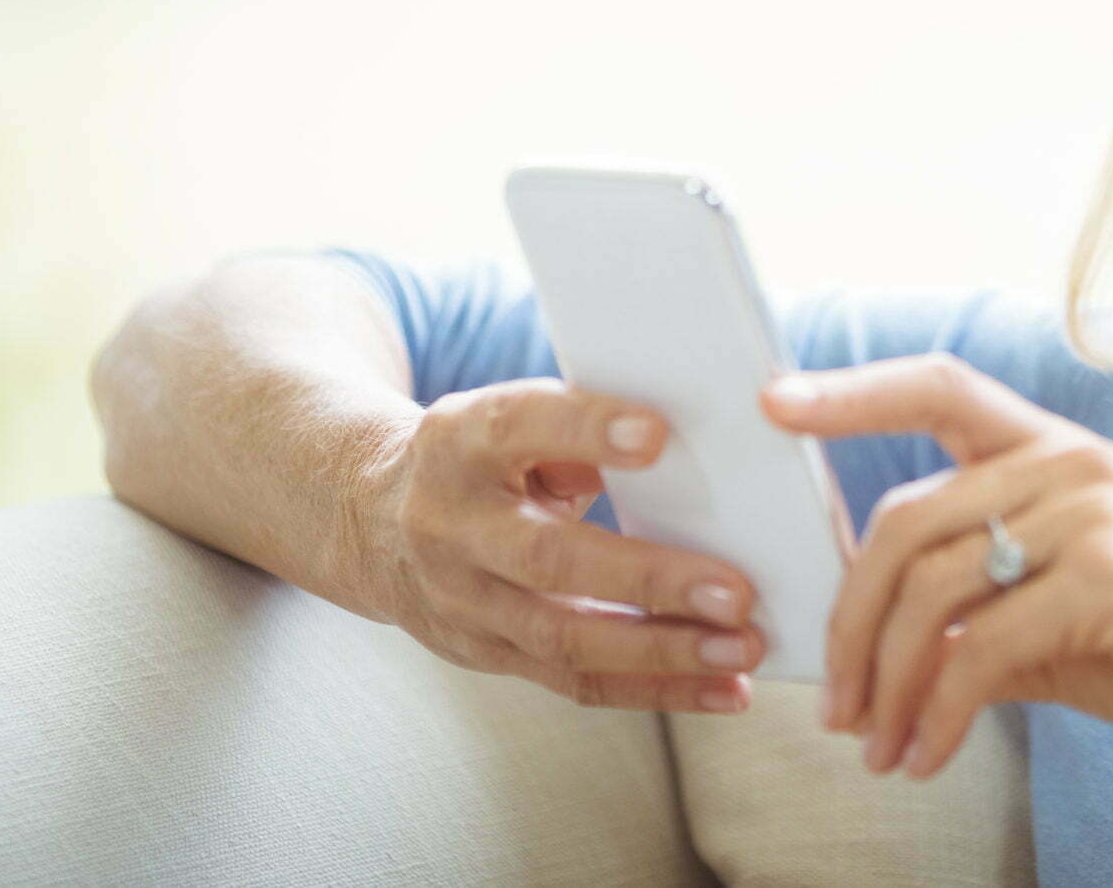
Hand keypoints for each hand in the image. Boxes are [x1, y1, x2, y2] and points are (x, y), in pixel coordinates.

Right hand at [359, 376, 769, 712]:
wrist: (372, 521)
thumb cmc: (479, 457)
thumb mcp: (507, 421)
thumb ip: (578, 431)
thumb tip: (689, 454)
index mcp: (459, 443)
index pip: (518, 426)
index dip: (585, 428)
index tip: (659, 433)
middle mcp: (453, 526)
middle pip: (548, 559)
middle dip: (647, 578)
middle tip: (734, 590)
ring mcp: (464, 602)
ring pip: (564, 637)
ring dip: (663, 651)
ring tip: (740, 650)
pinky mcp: (487, 654)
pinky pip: (576, 681)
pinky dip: (655, 690)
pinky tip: (722, 691)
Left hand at [759, 351, 1112, 780]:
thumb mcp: (1067, 614)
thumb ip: (982, 610)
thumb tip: (890, 650)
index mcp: (1053, 450)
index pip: (939, 388)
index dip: (852, 392)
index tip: (775, 400)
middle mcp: (1065, 464)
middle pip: (901, 523)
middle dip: (848, 622)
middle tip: (834, 705)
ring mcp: (1087, 514)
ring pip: (930, 591)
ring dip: (886, 684)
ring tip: (878, 746)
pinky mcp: (1105, 579)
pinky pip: (980, 650)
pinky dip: (937, 714)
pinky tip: (929, 756)